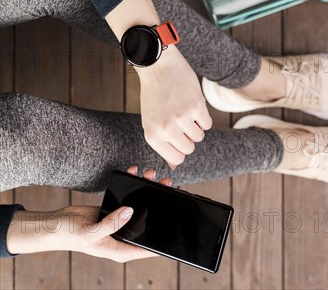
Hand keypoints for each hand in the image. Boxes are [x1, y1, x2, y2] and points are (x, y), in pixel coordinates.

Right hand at [6, 167, 171, 262]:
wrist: (55, 224)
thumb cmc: (69, 235)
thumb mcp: (89, 233)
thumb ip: (110, 224)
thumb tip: (130, 212)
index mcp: (121, 248)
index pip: (148, 248)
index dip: (163, 241)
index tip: (178, 226)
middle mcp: (123, 236)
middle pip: (148, 221)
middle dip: (159, 204)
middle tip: (167, 186)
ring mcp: (120, 222)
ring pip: (140, 206)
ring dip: (147, 189)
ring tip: (152, 175)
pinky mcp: (115, 210)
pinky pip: (128, 197)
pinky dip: (133, 185)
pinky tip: (136, 173)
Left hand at [104, 0, 212, 169]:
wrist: (159, 66)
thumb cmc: (154, 94)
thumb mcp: (152, 121)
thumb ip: (163, 143)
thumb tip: (175, 166)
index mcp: (153, 135)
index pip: (177, 158)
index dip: (180, 148)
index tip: (178, 137)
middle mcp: (167, 129)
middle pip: (190, 148)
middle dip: (189, 137)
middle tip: (181, 121)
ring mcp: (182, 119)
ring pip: (199, 136)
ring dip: (196, 125)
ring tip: (184, 110)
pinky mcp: (197, 107)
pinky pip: (207, 124)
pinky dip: (203, 116)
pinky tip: (192, 104)